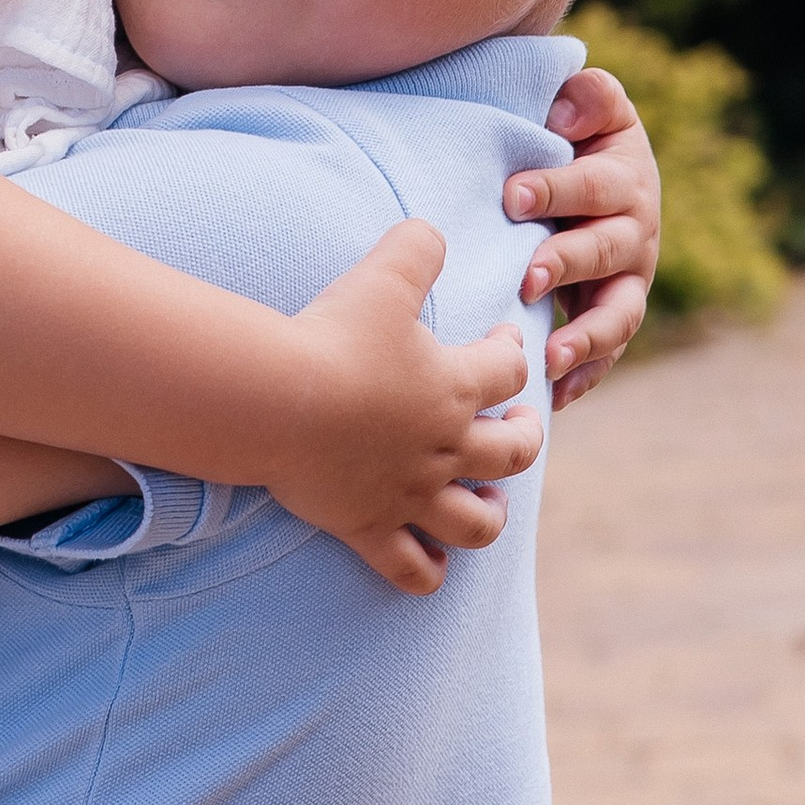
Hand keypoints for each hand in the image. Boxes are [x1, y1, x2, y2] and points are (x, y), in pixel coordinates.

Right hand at [267, 221, 543, 598]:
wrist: (281, 400)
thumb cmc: (333, 335)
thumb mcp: (381, 275)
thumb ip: (416, 247)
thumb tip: (432, 231)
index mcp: (455, 386)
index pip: (508, 370)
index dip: (512, 349)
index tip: (503, 336)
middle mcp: (445, 447)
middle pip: (511, 453)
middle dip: (524, 439)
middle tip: (518, 426)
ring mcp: (411, 493)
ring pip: (476, 522)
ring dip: (489, 513)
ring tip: (490, 502)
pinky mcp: (370, 526)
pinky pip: (411, 568)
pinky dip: (427, 573)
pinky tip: (434, 565)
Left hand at [504, 63, 660, 410]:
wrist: (601, 167)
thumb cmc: (582, 133)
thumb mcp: (592, 104)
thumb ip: (587, 98)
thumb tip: (566, 119)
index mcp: (625, 179)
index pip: (590, 186)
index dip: (554, 191)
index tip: (512, 197)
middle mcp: (635, 233)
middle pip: (604, 252)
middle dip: (565, 264)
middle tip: (525, 278)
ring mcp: (628, 280)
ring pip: (617, 314)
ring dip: (584, 336)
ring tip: (548, 356)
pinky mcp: (614, 314)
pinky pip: (608, 352)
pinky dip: (586, 375)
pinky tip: (555, 396)